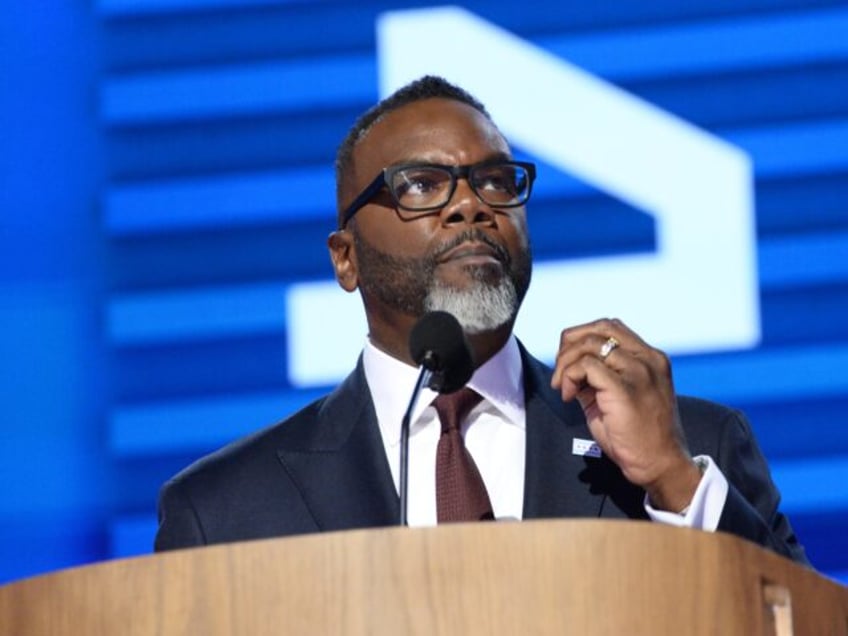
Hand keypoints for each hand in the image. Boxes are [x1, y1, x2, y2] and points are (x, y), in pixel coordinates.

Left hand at [550, 318, 701, 511]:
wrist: (660, 464)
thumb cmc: (638, 436)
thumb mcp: (619, 395)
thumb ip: (599, 375)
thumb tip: (568, 364)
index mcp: (650, 358)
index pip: (611, 327)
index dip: (582, 338)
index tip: (569, 362)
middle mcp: (648, 359)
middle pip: (600, 327)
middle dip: (570, 344)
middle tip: (561, 372)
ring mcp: (639, 372)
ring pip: (590, 345)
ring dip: (566, 363)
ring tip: (563, 388)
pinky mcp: (625, 388)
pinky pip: (586, 366)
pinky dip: (570, 376)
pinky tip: (570, 396)